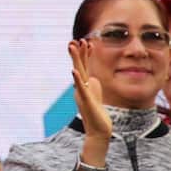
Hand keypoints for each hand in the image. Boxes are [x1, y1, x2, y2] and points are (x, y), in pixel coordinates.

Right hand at [69, 39, 111, 153]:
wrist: (98, 130)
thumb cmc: (97, 114)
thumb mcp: (96, 96)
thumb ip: (93, 86)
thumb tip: (93, 78)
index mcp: (85, 85)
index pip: (84, 66)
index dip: (85, 54)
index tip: (87, 42)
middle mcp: (81, 87)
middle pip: (79, 66)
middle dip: (77, 53)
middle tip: (75, 40)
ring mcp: (82, 93)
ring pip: (78, 73)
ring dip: (75, 60)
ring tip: (72, 47)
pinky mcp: (86, 101)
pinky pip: (80, 88)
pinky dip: (77, 79)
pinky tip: (73, 71)